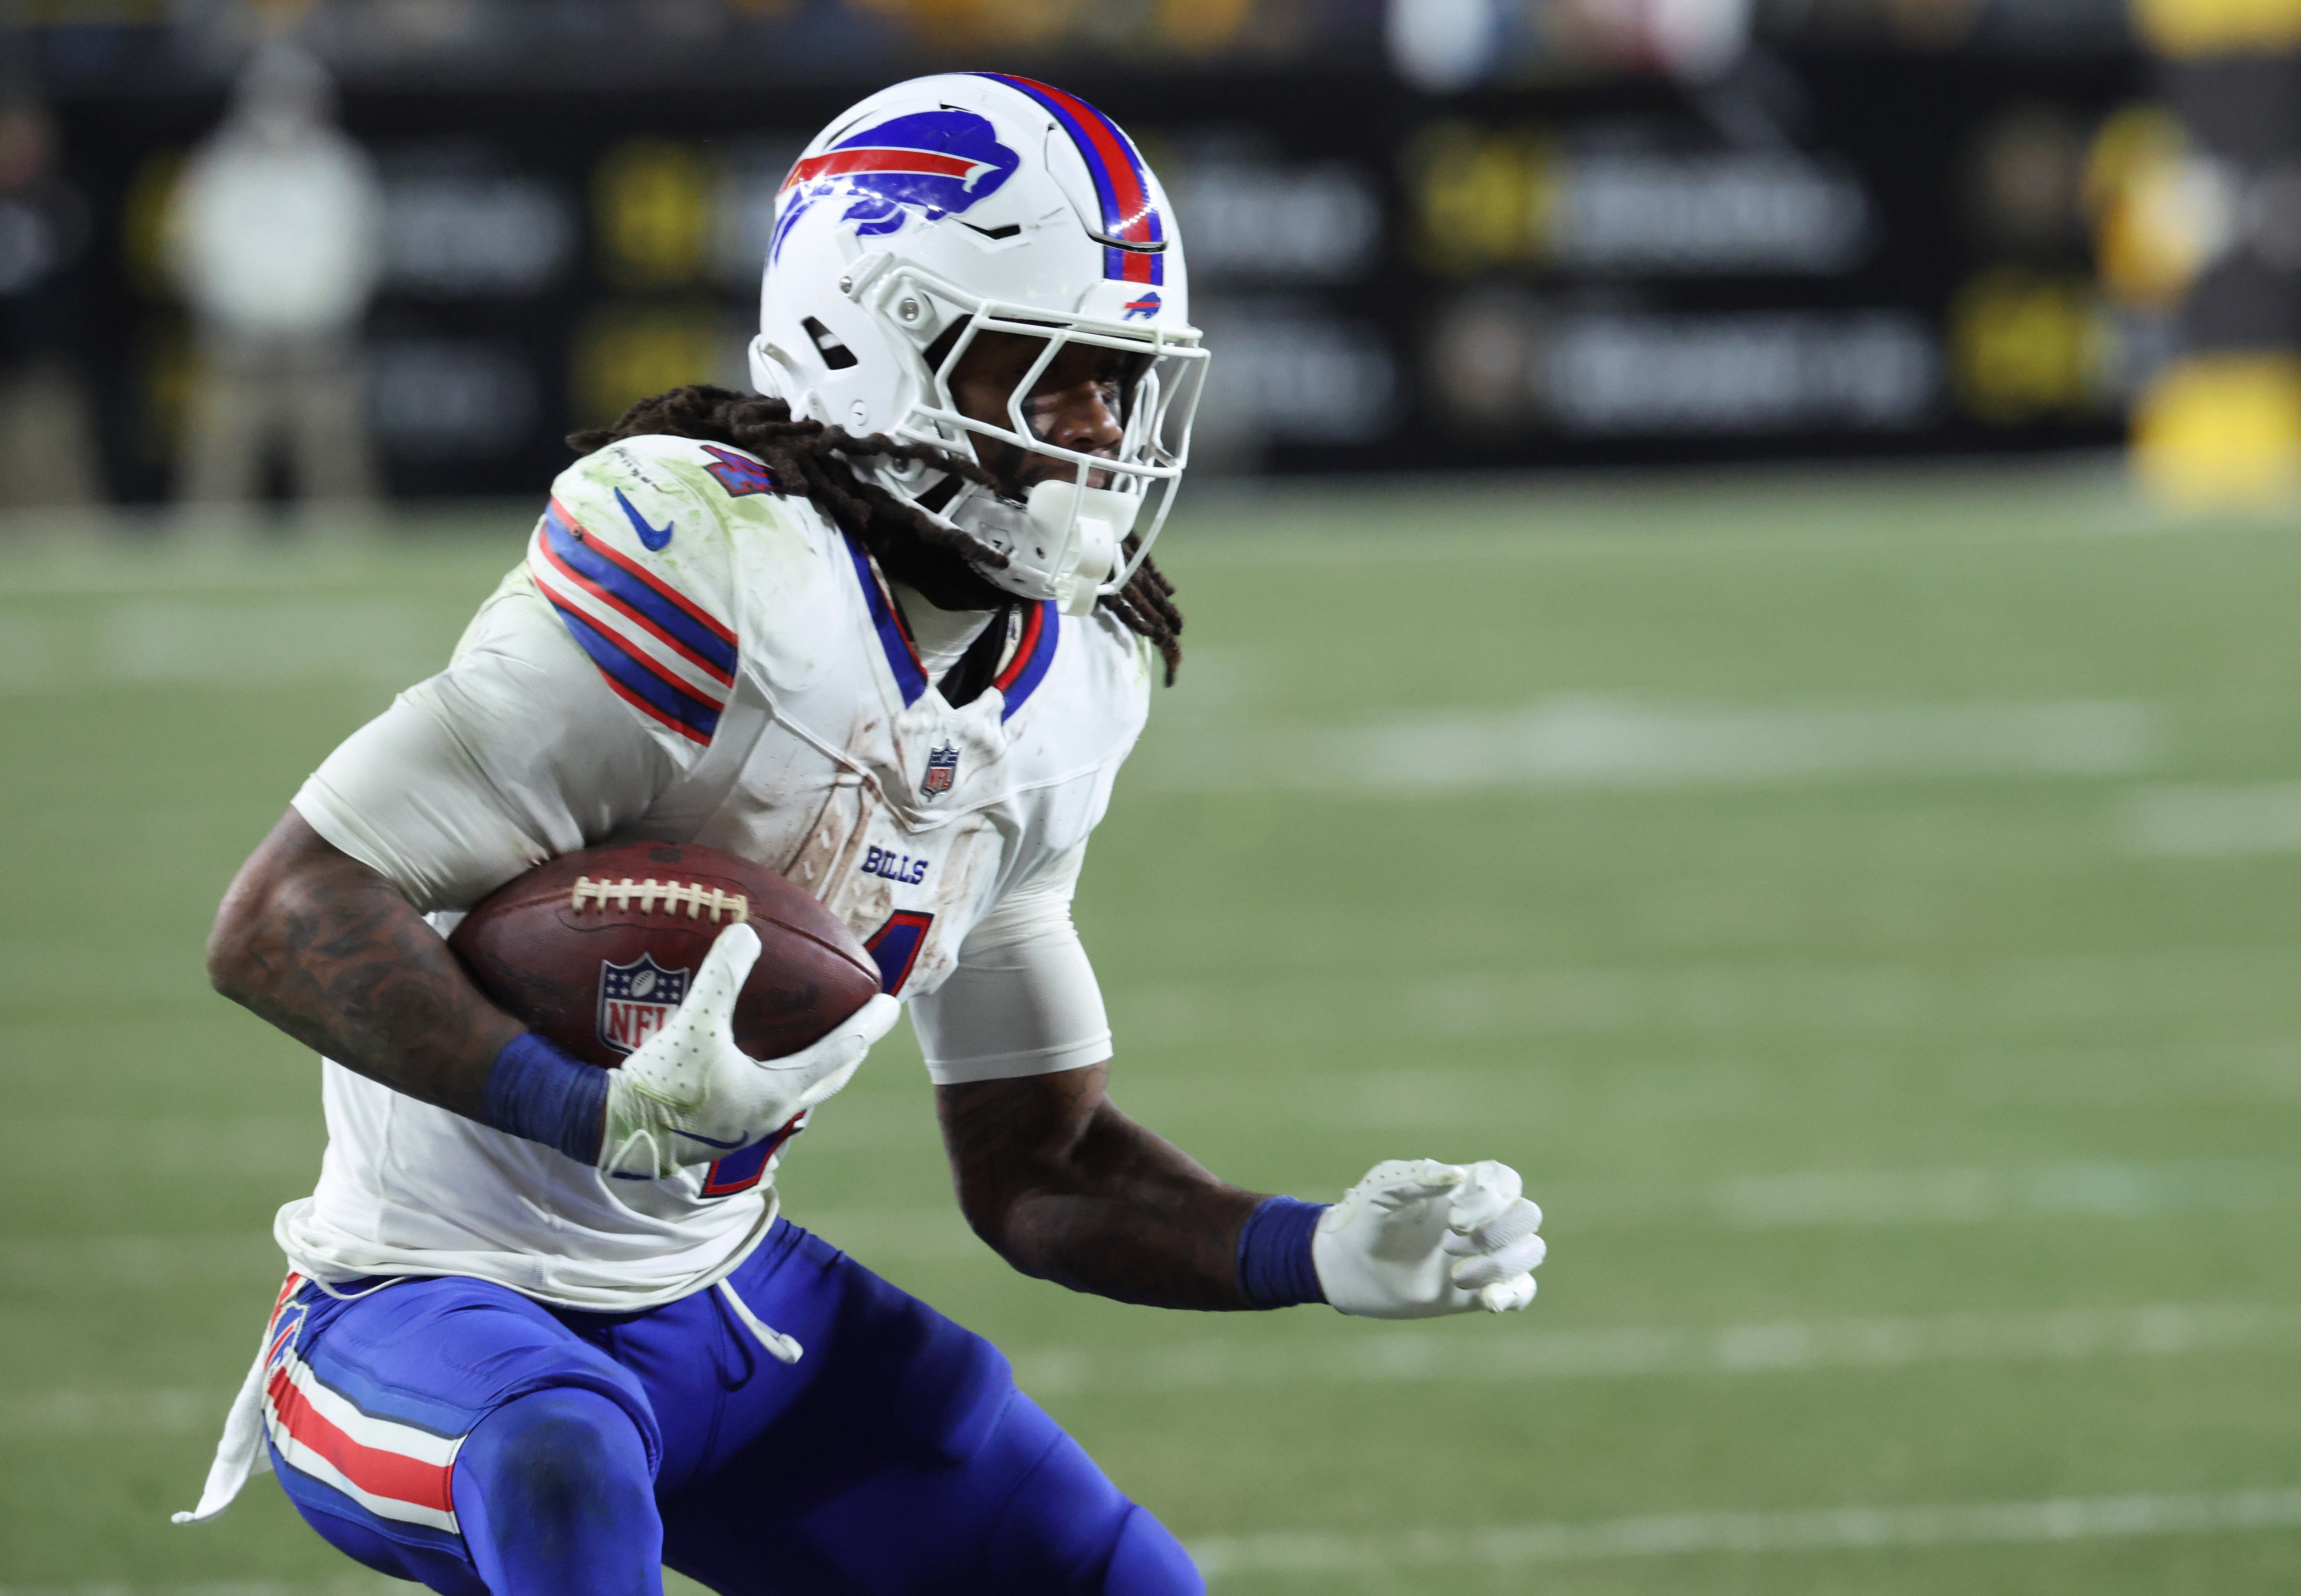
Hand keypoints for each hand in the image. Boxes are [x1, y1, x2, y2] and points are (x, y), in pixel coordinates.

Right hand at [599, 922, 901, 1179]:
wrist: (611, 1133)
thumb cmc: (659, 1085)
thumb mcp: (693, 1024)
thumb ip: (722, 978)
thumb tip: (747, 932)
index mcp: (776, 1093)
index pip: (838, 1053)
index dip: (866, 1027)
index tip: (891, 1005)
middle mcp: (769, 1115)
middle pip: (826, 1078)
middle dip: (849, 1050)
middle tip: (867, 1025)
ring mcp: (744, 1128)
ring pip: (796, 1094)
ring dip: (814, 1069)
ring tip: (821, 1044)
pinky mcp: (720, 1132)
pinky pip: (764, 1099)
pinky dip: (778, 1077)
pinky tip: (760, 1065)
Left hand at [1312, 1159, 1545, 1318]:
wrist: (1346, 1267)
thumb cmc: (1363, 1218)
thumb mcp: (1382, 1191)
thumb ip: (1417, 1179)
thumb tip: (1457, 1175)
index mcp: (1462, 1188)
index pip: (1506, 1181)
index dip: (1494, 1198)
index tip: (1455, 1218)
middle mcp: (1480, 1220)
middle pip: (1527, 1215)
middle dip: (1499, 1232)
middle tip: (1450, 1242)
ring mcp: (1482, 1256)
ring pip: (1529, 1252)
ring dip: (1501, 1264)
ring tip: (1457, 1274)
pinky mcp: (1478, 1291)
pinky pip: (1522, 1290)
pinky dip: (1515, 1295)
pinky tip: (1489, 1300)